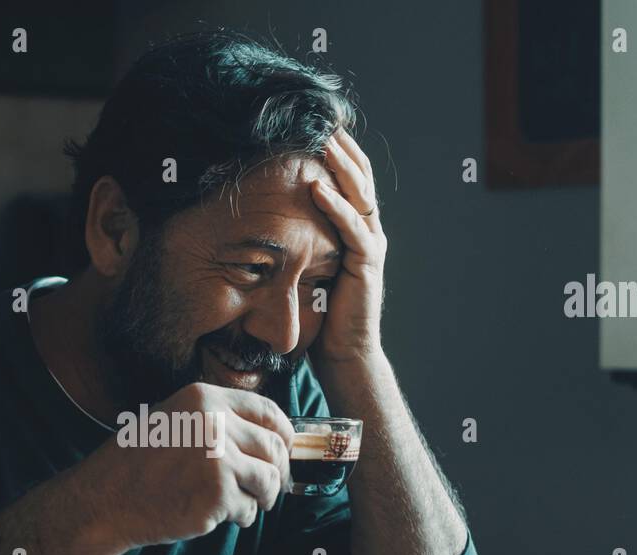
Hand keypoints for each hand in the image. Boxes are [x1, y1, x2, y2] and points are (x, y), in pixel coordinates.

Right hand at [81, 383, 294, 548]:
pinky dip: (238, 517)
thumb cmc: (140, 465)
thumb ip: (219, 422)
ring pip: (269, 480)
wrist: (106, 499)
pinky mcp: (217, 495)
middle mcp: (215, 424)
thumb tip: (273, 440)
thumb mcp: (176, 421)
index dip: (283, 435)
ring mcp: (218, 459)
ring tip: (238, 504)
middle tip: (266, 489)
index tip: (283, 452)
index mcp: (205, 399)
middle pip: (275, 448)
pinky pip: (249, 509)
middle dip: (276, 472)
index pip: (268, 412)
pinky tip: (212, 515)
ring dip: (260, 497)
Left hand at [308, 127, 387, 365]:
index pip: (352, 180)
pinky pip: (353, 228)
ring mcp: (370, 246)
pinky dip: (336, 207)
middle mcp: (367, 231)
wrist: (342, 352)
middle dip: (343, 149)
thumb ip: (301, 237)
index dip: (340, 152)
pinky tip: (317, 189)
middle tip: (324, 120)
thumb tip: (265, 214)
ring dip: (341, 168)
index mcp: (355, 228)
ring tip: (324, 143)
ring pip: (361, 196)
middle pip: (361, 178)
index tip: (318, 125)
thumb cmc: (320, 311)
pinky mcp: (367, 264)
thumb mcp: (308, 264)